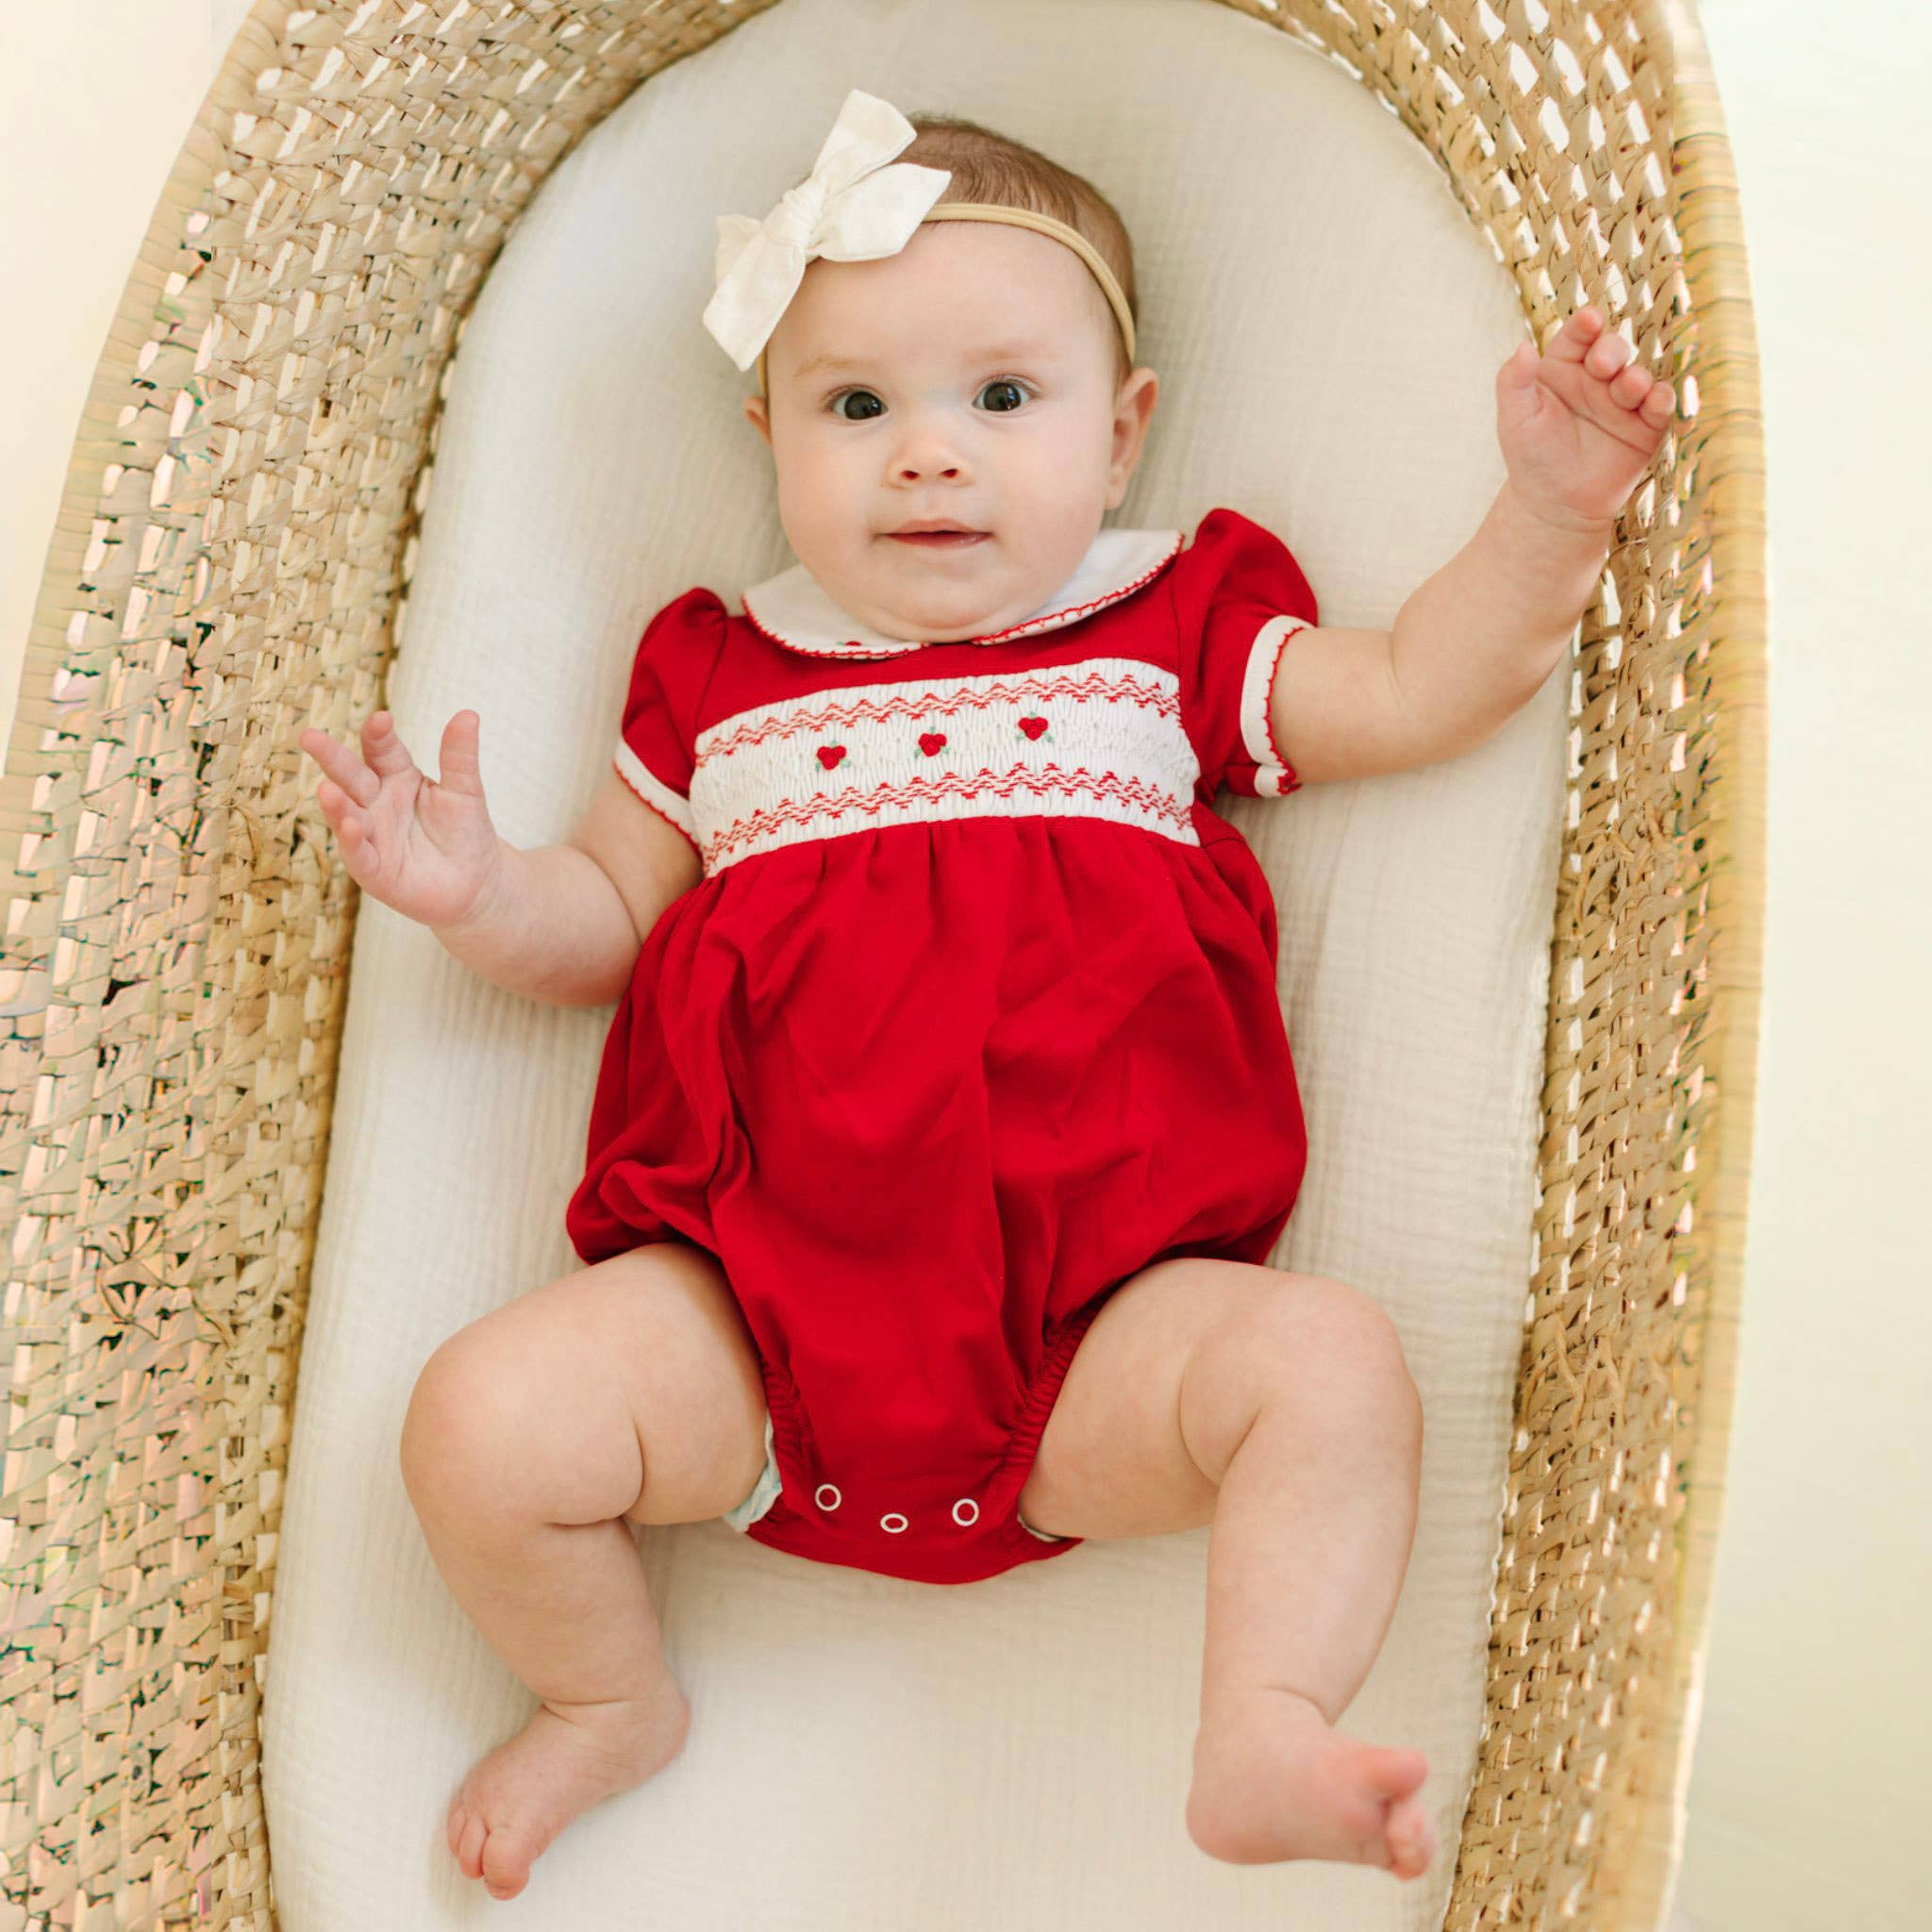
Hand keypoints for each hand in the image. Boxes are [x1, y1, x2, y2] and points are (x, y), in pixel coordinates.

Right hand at [298, 709, 505, 928]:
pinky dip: (352, 841)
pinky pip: (359, 854)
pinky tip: (349, 827)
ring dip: (335, 803)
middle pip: (351, 775)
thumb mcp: (465, 790)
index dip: (378, 735)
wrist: (475, 884)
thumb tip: (469, 713)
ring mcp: (372, 836)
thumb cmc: (465, 832)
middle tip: (309, 736)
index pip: (382, 750)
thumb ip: (460, 756)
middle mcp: (376, 803)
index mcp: (397, 776)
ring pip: (347, 814)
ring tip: (326, 789)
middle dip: (331, 757)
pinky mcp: (375, 870)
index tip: (382, 719)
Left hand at [1495, 306, 1676, 533]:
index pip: (1578, 337)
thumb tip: (1523, 345)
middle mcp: (1597, 379)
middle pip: (1613, 351)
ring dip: (1637, 378)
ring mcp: (1624, 401)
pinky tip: (1659, 401)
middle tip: (1603, 365)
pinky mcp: (1647, 426)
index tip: (1588, 320)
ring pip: (1639, 376)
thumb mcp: (1515, 419)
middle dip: (1612, 351)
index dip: (1585, 325)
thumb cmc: (1531, 458)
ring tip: (1628, 387)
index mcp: (1565, 368)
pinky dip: (1665, 400)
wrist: (1555, 505)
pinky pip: (1662, 407)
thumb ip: (1513, 382)